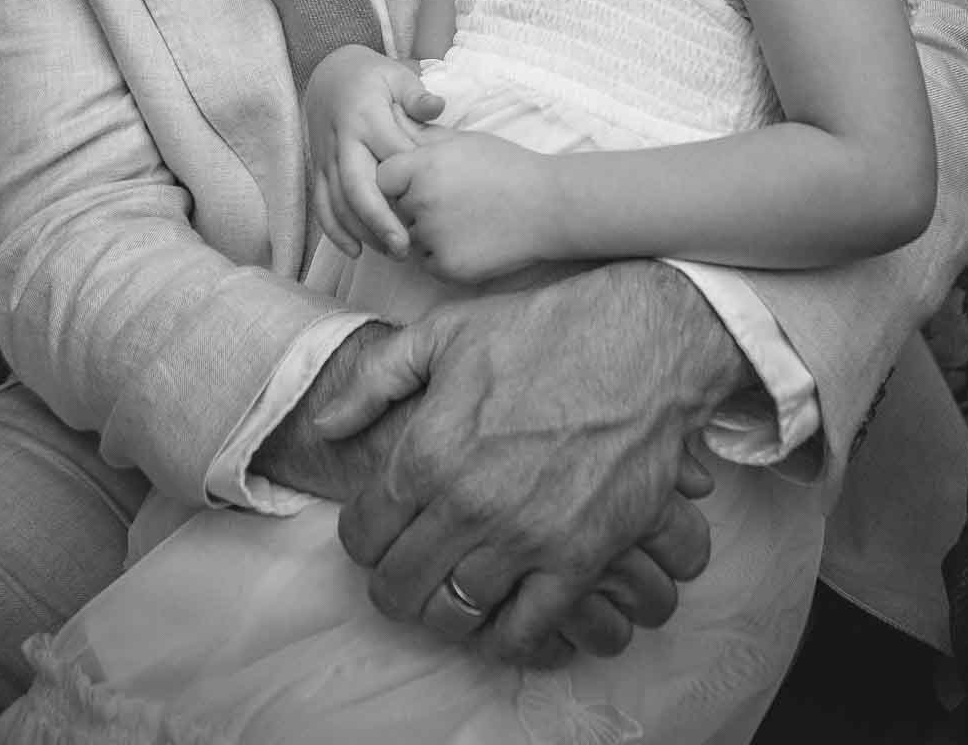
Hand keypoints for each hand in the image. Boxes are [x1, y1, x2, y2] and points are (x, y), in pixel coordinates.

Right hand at [304, 45, 443, 258]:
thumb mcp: (396, 75)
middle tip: (405, 248)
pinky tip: (356, 251)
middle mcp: (342, 140)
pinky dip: (335, 231)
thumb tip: (437, 107)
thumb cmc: (372, 77)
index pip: (390, 154)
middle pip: (356, 187)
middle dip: (379, 221)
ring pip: (337, 203)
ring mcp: (326, 157)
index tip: (434, 204)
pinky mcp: (318, 169)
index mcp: (365, 116)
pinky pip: (321, 205)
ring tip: (392, 253)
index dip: (411, 180)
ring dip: (362, 232)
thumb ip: (417, 94)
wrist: (329, 74)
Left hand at [316, 262, 747, 664]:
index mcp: (428, 450)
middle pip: (400, 585)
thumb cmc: (543, 331)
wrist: (641, 343)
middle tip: (406, 570)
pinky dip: (505, 637)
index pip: (362, 534)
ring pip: (455, 615)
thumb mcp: (445, 333)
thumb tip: (325, 425)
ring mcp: (525, 537)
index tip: (377, 532)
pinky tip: (500, 617)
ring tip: (449, 591)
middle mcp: (468, 503)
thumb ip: (375, 382)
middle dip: (393, 583)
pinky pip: (527, 630)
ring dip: (443, 611)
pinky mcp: (579, 558)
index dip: (361, 539)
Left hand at [379, 130, 553, 282]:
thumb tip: (392, 125)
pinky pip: (428, 263)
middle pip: (398, 209)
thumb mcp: (464, 141)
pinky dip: (443, 255)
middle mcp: (422, 202)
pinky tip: (472, 239)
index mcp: (423, 167)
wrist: (548, 206)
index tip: (424, 181)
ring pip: (413, 237)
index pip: (384, 179)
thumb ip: (423, 137)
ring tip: (468, 219)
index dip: (401, 181)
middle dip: (416, 206)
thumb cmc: (507, 167)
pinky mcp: (447, 267)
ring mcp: (433, 237)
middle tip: (455, 201)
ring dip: (429, 233)